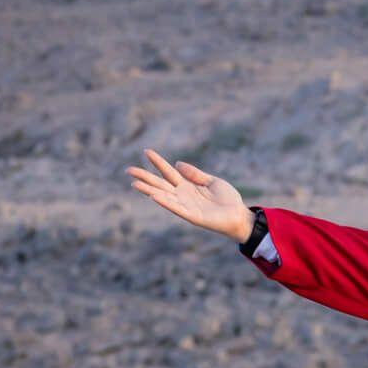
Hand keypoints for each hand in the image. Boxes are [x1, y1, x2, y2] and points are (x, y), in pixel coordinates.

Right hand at [126, 148, 250, 241]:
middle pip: (160, 183)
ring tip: (134, 184)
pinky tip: (153, 196)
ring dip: (149, 190)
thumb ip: (194, 173)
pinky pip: (176, 208)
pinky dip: (165, 202)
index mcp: (187, 185)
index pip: (168, 171)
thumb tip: (177, 163)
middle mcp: (183, 195)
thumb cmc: (228, 200)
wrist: (239, 216)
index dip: (158, 162)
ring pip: (164, 196)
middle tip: (128, 169)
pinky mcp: (192, 216)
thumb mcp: (211, 181)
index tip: (147, 151)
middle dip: (145, 177)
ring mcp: (186, 206)